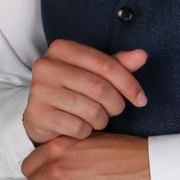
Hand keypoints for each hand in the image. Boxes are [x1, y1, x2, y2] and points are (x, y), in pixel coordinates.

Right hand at [22, 39, 148, 144]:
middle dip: (116, 104)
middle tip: (116, 110)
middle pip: (99, 87)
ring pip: (90, 110)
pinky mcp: (37, 114)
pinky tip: (82, 127)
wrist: (41, 114)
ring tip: (98, 118)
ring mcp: (39, 90)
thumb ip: (117, 64)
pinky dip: (87, 132)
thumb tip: (142, 55)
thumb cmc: (72, 90)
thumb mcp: (94, 73)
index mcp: (62, 48)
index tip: (141, 99)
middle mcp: (46, 65)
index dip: (129, 83)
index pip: (105, 64)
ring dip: (102, 119)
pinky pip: (77, 128)